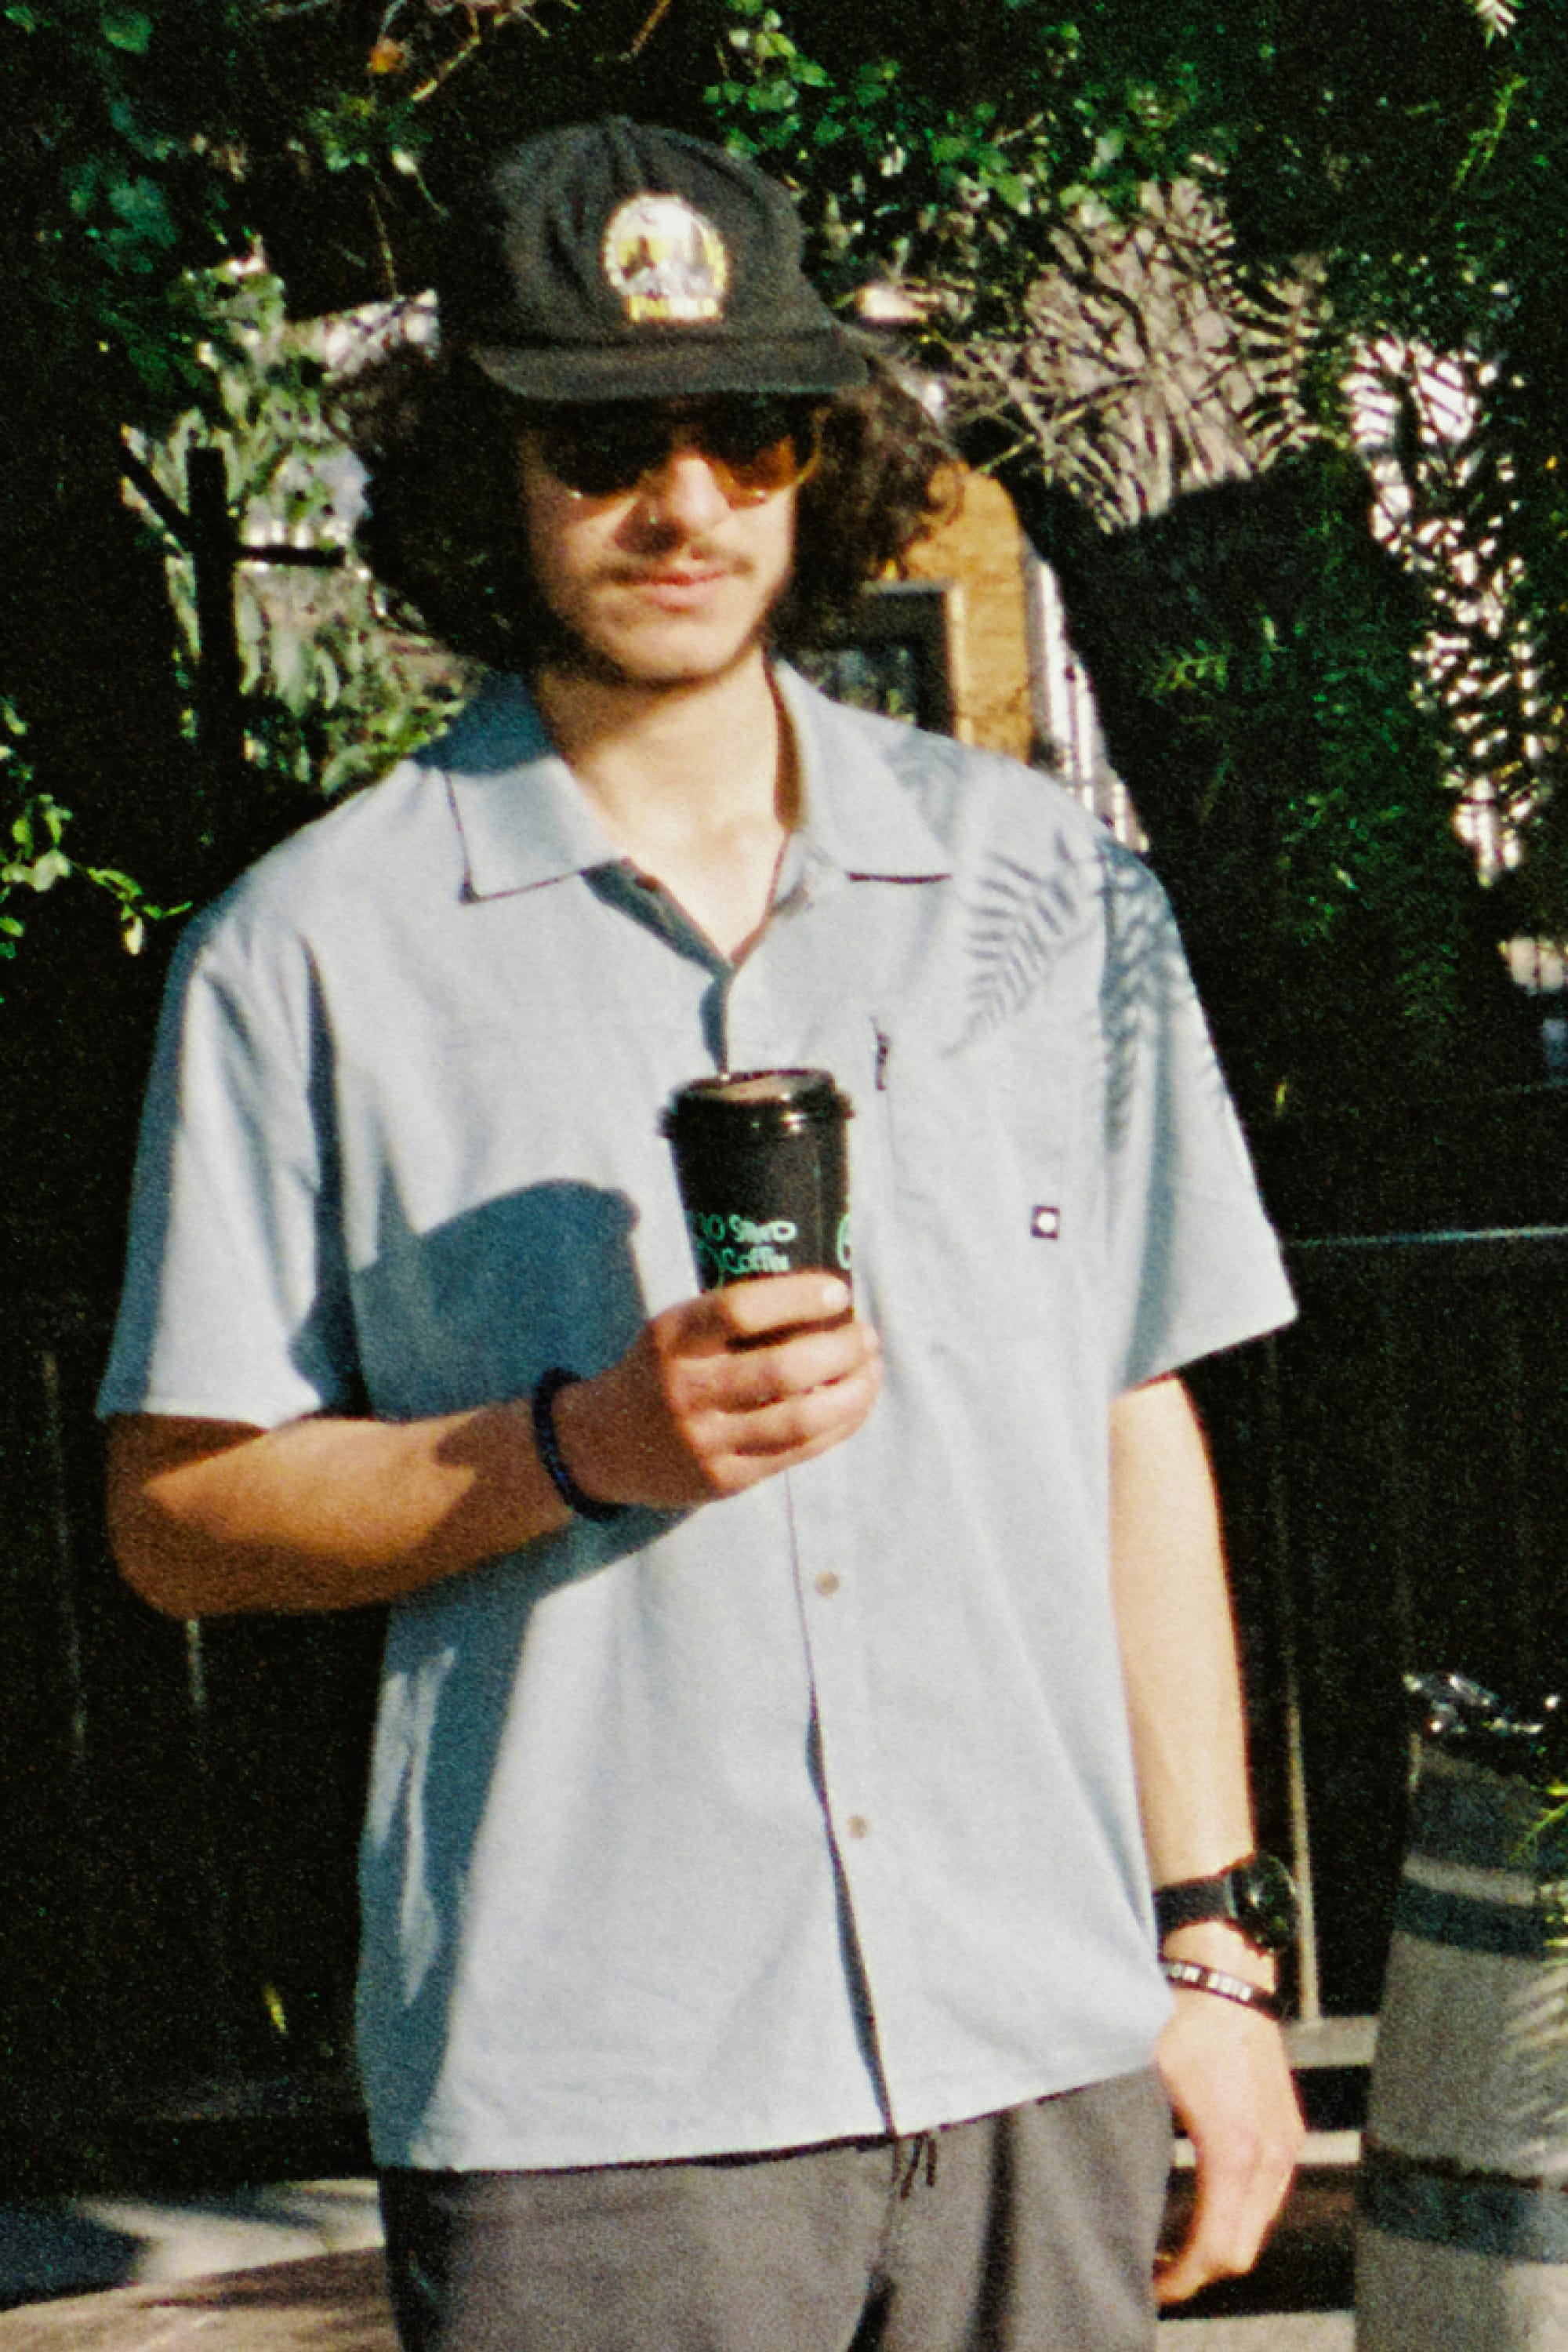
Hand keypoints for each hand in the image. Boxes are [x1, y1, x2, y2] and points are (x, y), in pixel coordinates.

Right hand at [554, 1275, 881, 1510]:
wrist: (600, 1446)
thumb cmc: (659, 1372)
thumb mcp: (674, 1331)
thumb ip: (731, 1320)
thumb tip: (823, 1300)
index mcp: (672, 1339)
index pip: (739, 1310)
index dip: (797, 1298)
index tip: (838, 1290)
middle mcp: (686, 1390)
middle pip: (781, 1370)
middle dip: (840, 1349)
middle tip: (866, 1334)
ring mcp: (705, 1441)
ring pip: (800, 1418)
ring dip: (852, 1391)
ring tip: (872, 1368)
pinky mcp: (725, 1478)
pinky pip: (797, 1451)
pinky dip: (839, 1424)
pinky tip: (855, 1403)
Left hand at [1154, 1981, 1303, 2304]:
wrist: (1224, 1972)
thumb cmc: (1177, 2021)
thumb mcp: (1140, 2079)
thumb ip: (1127, 2138)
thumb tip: (1092, 2184)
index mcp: (1232, 2151)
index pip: (1216, 2248)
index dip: (1182, 2280)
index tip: (1150, 2286)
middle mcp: (1269, 2155)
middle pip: (1242, 2250)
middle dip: (1201, 2270)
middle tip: (1158, 2271)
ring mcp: (1284, 2142)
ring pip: (1259, 2225)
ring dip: (1223, 2241)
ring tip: (1176, 2241)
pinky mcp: (1288, 2128)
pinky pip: (1269, 2195)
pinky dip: (1241, 2213)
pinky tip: (1205, 2203)